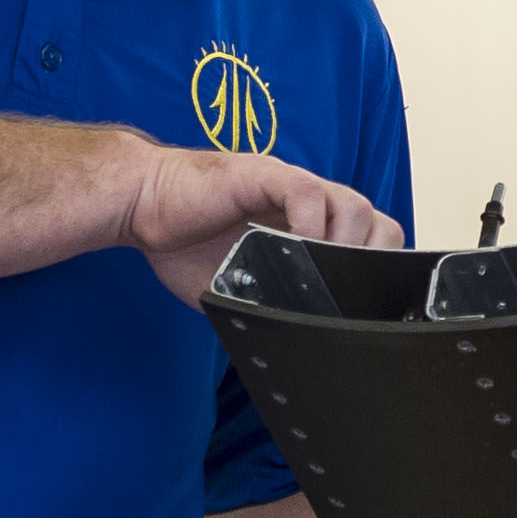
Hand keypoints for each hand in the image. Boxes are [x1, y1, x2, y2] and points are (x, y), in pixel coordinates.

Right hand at [122, 145, 400, 305]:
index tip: (363, 306)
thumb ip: (271, 300)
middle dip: (372, 261)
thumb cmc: (185, 243)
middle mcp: (307, 201)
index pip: (368, 240)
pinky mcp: (263, 175)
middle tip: (347, 295)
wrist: (142, 206)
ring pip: (352, 206)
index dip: (374, 270)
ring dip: (347, 246)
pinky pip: (306, 193)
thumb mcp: (239, 287)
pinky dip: (311, 225)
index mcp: (307, 224)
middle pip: (375, 222)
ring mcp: (289, 184)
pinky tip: (295, 252)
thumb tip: (296, 342)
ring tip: (323, 277)